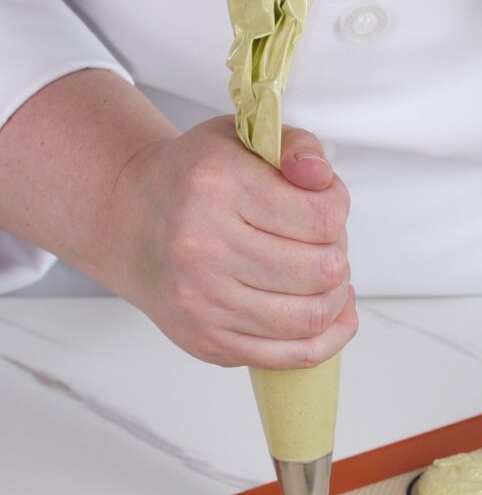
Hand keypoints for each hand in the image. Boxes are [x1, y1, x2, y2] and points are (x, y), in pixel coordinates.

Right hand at [110, 117, 356, 367]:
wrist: (130, 225)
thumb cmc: (195, 182)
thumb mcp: (242, 138)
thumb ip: (296, 145)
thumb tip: (320, 179)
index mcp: (216, 186)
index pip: (322, 217)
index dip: (338, 210)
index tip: (325, 207)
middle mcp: (204, 247)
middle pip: (322, 271)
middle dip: (337, 256)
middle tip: (325, 246)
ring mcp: (205, 302)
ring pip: (311, 317)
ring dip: (335, 298)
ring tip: (324, 279)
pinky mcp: (211, 342)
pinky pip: (293, 356)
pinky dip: (327, 338)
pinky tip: (329, 314)